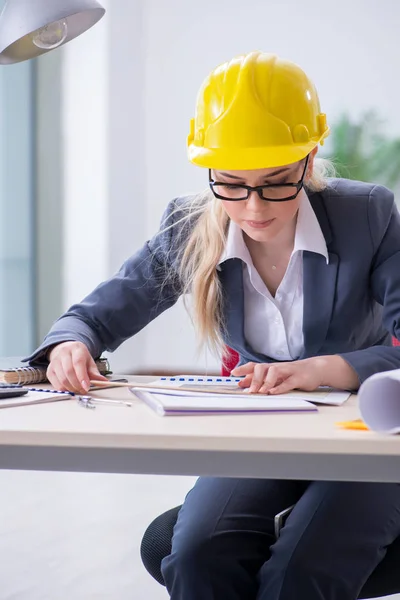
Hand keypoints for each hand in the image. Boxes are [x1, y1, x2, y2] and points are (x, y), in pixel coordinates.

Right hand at [47, 341, 107, 392]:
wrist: (66, 350)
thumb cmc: (79, 357)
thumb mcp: (89, 362)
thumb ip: (95, 373)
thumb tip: (104, 382)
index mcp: (76, 349)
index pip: (78, 363)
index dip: (82, 377)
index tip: (87, 387)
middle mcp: (63, 353)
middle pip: (69, 372)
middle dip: (77, 385)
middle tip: (84, 390)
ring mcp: (54, 361)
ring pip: (62, 379)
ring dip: (72, 388)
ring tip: (78, 389)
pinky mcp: (49, 370)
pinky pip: (56, 384)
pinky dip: (64, 389)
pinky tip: (70, 388)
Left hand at [231, 355, 358, 393]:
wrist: (316, 368)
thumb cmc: (293, 373)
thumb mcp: (276, 376)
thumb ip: (260, 379)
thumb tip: (242, 383)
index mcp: (271, 367)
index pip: (254, 365)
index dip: (243, 369)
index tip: (233, 374)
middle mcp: (278, 367)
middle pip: (262, 367)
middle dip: (253, 379)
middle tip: (248, 390)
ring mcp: (288, 372)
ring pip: (274, 373)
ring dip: (265, 382)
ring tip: (260, 392)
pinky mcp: (298, 378)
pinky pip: (288, 382)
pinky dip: (280, 388)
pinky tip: (273, 392)